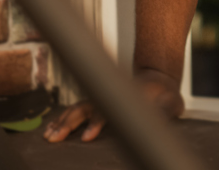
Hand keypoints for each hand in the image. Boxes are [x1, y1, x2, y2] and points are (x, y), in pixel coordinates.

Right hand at [42, 69, 185, 142]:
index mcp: (126, 98)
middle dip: (69, 124)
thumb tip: (159, 115)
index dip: (96, 123)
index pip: (107, 111)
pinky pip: (75, 110)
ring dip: (61, 122)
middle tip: (56, 138)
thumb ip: (164, 109)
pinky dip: (62, 119)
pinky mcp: (96, 103)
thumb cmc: (165, 94)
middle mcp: (109, 97)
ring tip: (48, 137)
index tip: (87, 137)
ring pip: (76, 109)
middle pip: (85, 109)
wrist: (158, 79)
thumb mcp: (170, 102)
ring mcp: (101, 99)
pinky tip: (51, 129)